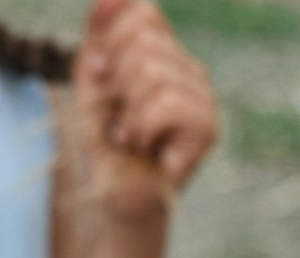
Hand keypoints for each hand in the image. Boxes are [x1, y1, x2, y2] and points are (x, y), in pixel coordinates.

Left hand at [70, 0, 217, 219]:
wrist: (113, 196)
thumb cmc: (102, 142)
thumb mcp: (92, 79)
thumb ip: (100, 33)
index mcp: (166, 54)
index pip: (143, 10)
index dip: (111, 38)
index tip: (101, 76)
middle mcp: (191, 70)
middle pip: (143, 38)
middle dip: (115, 79)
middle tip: (118, 115)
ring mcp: (203, 98)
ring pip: (153, 72)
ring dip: (126, 110)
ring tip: (129, 136)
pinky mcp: (207, 128)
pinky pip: (168, 103)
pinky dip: (142, 127)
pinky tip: (142, 146)